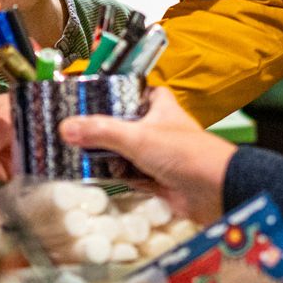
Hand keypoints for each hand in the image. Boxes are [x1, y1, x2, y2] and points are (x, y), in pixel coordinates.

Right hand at [59, 87, 231, 222]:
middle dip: (101, 133)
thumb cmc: (188, 153)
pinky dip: (118, 177)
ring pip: (123, 152)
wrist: (215, 190)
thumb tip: (67, 127)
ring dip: (108, 157)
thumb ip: (101, 131)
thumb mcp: (137, 137)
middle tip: (74, 133)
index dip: (111, 95)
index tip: (84, 99)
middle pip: (121, 125)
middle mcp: (157, 127)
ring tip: (78, 155)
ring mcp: (157, 154)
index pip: (131, 92)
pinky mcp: (156, 178)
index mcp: (157, 106)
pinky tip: (99, 176)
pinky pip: (129, 175)